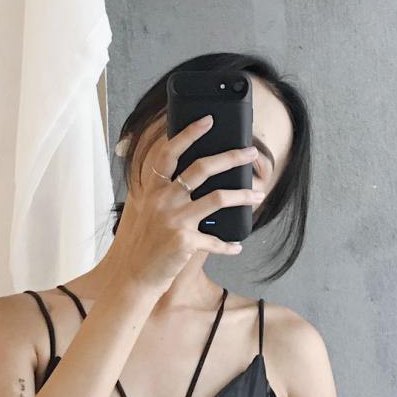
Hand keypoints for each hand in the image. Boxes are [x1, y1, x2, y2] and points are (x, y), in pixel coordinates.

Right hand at [117, 115, 263, 293]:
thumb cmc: (147, 242)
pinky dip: (228, 244)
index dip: (188, 134)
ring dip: (243, 195)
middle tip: (250, 153)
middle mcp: (164, 200)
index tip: (208, 120)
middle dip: (231, 157)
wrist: (137, 275)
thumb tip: (198, 177)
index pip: (169, 153)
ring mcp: (174, 220)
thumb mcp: (151, 211)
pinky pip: (215, 239)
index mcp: (154, 189)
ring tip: (259, 194)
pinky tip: (237, 245)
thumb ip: (167, 193)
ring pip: (217, 198)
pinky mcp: (184, 241)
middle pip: (201, 168)